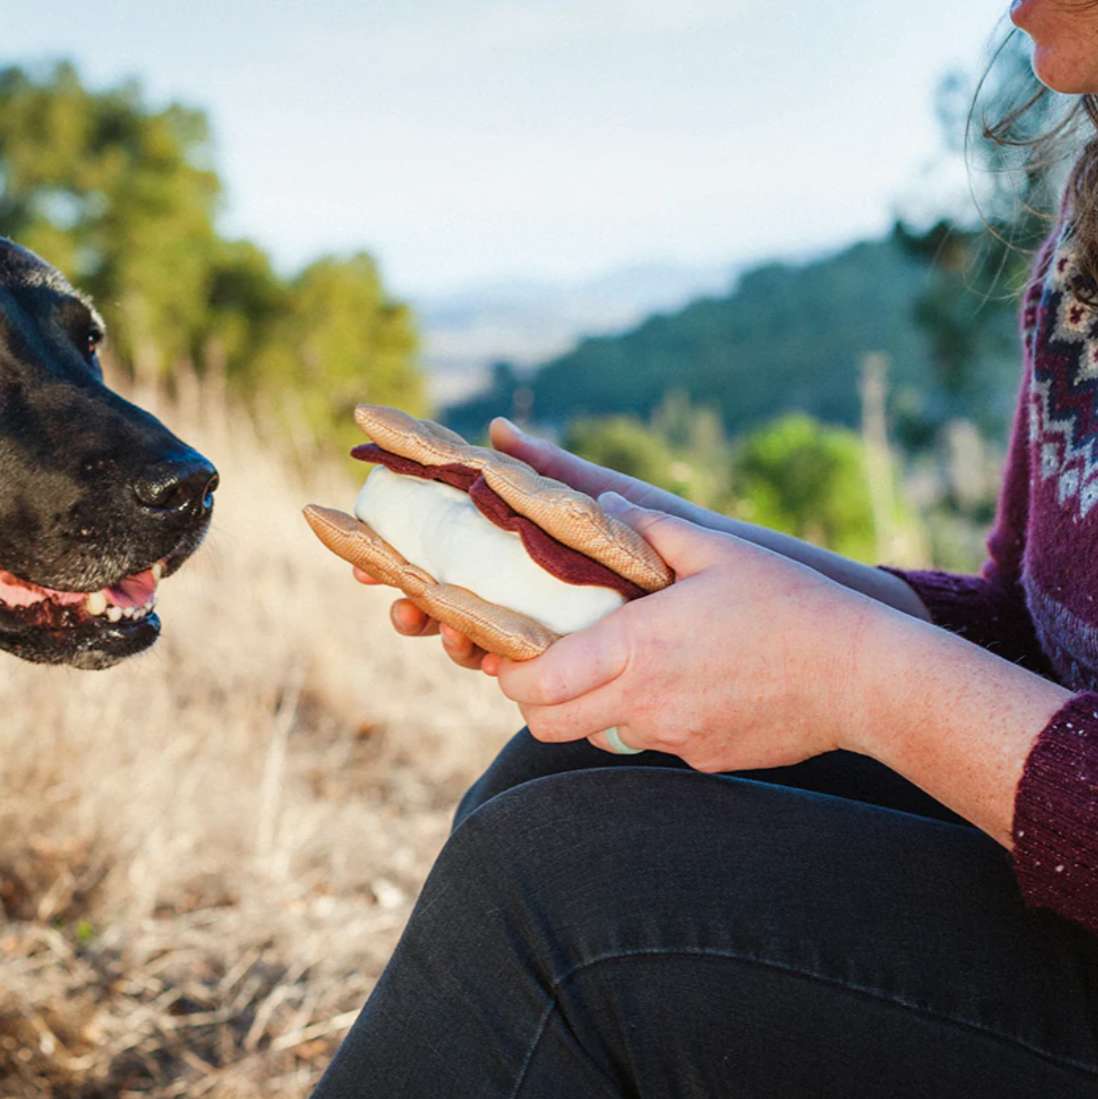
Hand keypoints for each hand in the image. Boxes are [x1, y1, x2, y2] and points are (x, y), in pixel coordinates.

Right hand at [359, 417, 703, 670]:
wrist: (732, 592)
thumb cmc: (668, 535)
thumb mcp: (604, 496)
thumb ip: (551, 469)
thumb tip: (492, 429)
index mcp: (525, 548)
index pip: (450, 550)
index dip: (401, 554)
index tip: (365, 554)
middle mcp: (527, 591)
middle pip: (449, 598)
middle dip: (413, 601)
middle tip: (396, 603)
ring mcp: (547, 628)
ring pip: (476, 637)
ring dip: (448, 635)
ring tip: (442, 629)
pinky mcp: (575, 663)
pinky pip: (522, 668)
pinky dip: (497, 664)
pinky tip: (487, 659)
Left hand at [493, 493, 883, 768]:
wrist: (862, 678)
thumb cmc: (790, 604)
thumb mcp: (718, 549)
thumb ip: (650, 527)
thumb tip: (603, 507)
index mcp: (635, 646)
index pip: (537, 681)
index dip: (510, 672)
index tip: (508, 651)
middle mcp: (644, 701)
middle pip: (547, 725)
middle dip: (533, 700)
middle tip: (546, 666)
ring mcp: (673, 737)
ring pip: (596, 738)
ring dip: (589, 711)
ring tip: (613, 671)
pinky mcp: (703, 758)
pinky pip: (652, 745)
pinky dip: (646, 721)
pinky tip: (679, 687)